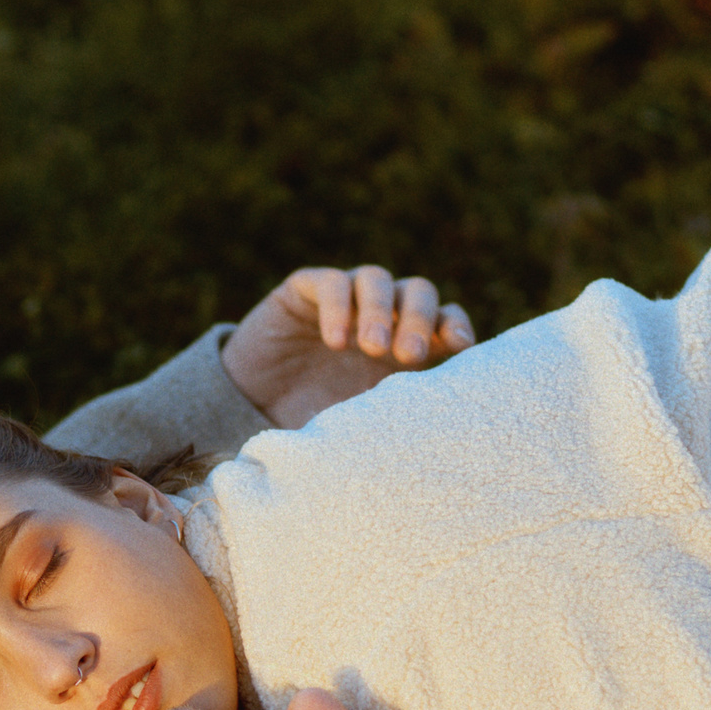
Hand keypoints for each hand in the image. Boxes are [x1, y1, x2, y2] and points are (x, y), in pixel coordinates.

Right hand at [221, 266, 475, 428]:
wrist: (249, 404)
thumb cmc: (311, 416)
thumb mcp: (358, 419)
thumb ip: (392, 412)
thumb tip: (435, 430)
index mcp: (403, 342)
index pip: (443, 319)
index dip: (455, 326)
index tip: (461, 348)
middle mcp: (380, 313)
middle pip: (417, 292)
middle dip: (419, 320)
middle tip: (409, 356)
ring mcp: (344, 297)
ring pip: (377, 279)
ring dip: (379, 310)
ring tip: (372, 347)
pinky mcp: (305, 288)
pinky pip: (330, 283)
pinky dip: (337, 307)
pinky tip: (335, 341)